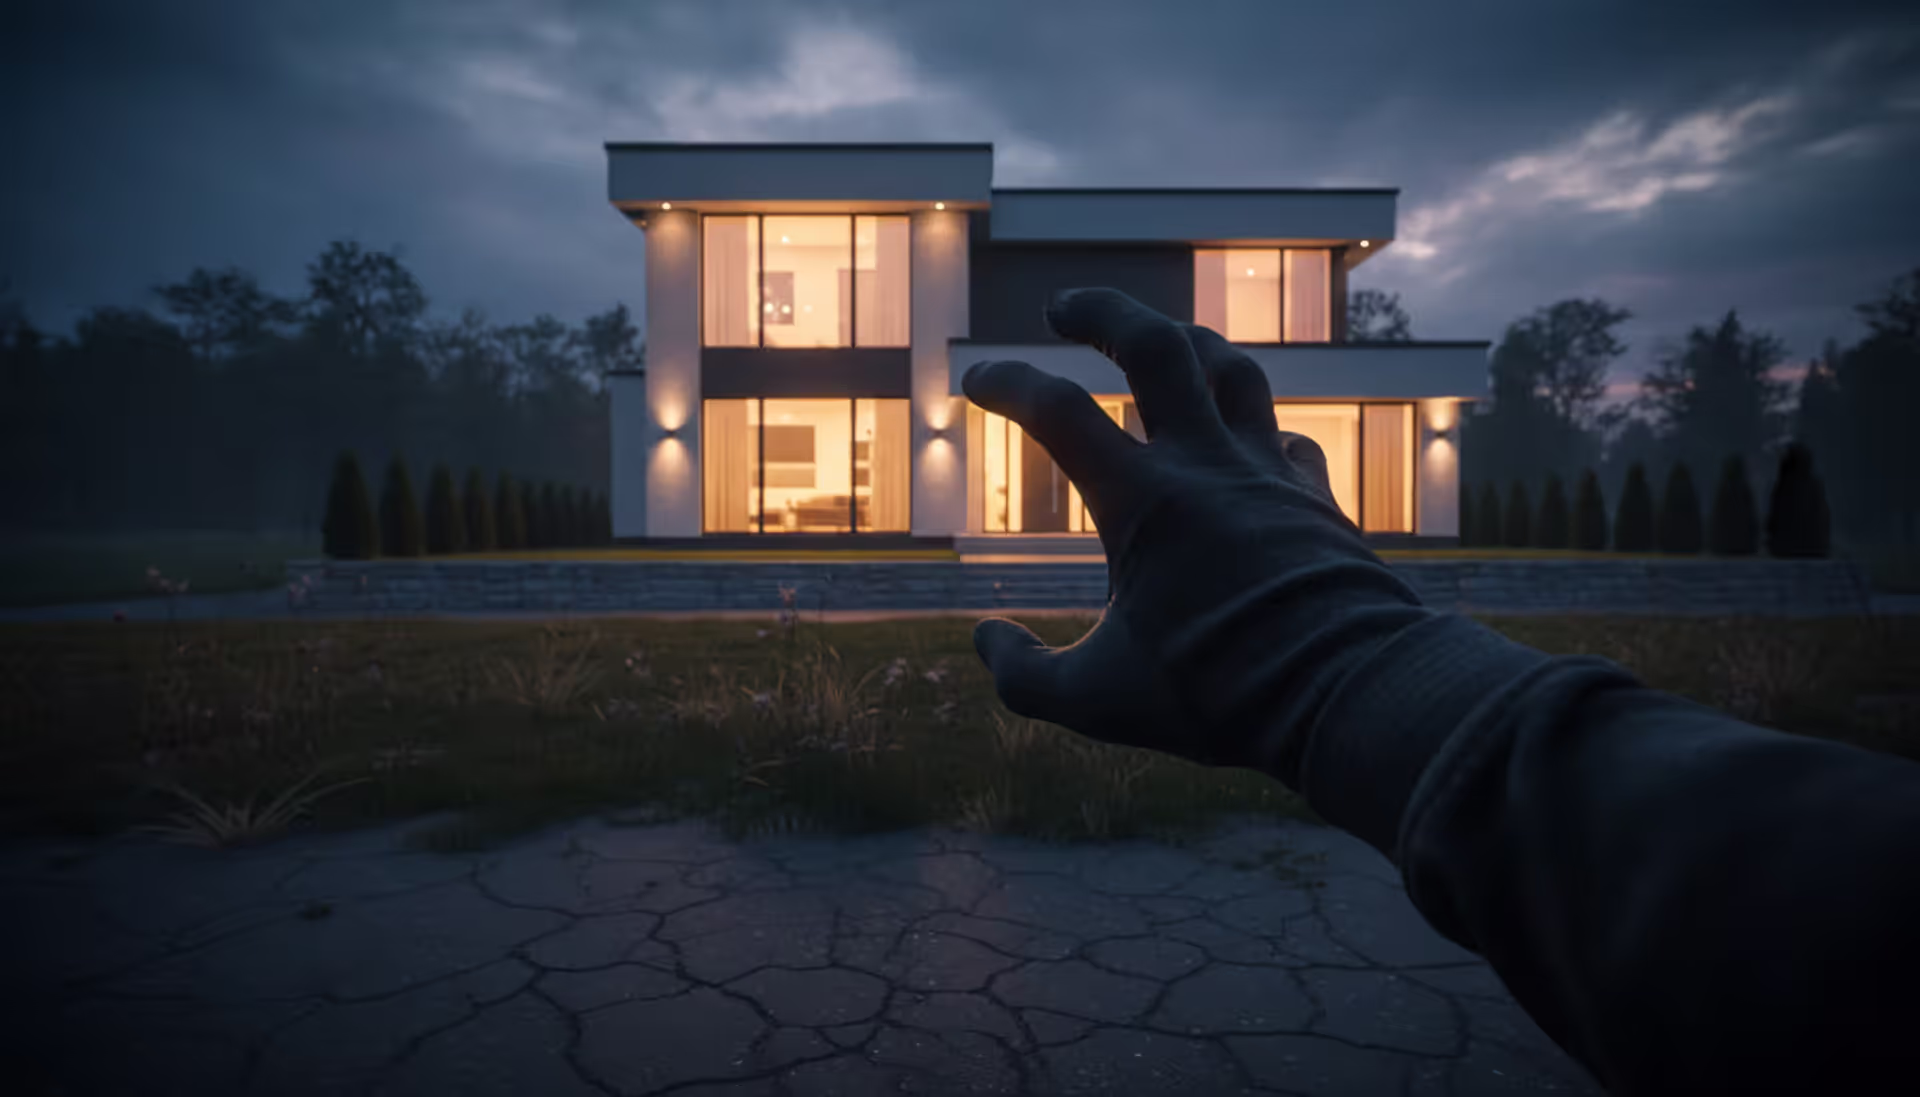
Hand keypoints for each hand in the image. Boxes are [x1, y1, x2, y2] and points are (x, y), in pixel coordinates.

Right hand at [965, 288, 1424, 776]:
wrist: (1347, 694)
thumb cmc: (1216, 696)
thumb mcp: (1096, 701)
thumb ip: (1024, 675)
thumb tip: (985, 640)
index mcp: (1141, 499)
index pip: (1058, 409)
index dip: (1008, 382)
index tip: (976, 379)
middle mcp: (1206, 465)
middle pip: (1154, 346)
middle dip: (1102, 311)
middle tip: (1064, 306)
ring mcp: (1268, 473)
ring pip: (1229, 369)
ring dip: (1186, 344)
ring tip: (1160, 341)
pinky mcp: (1316, 498)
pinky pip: (1286, 438)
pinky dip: (1258, 429)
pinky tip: (1248, 442)